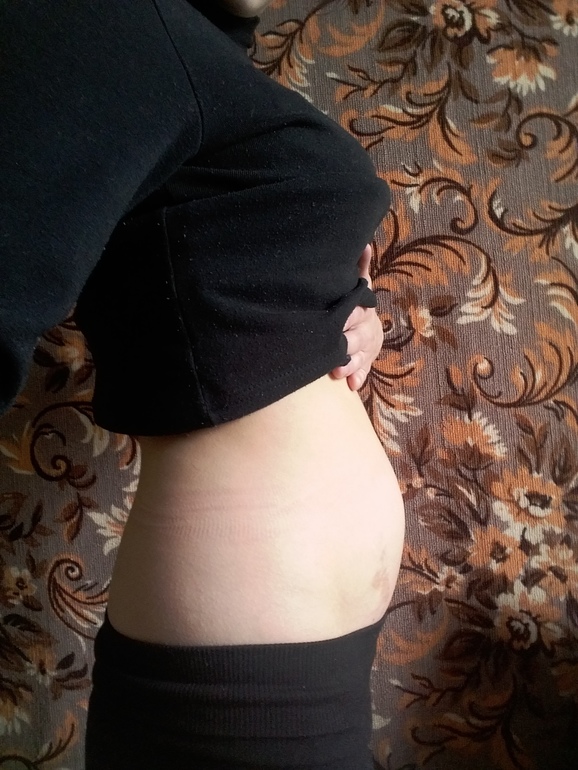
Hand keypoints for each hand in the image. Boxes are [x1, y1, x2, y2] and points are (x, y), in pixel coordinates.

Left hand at [331, 244, 383, 390]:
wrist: (366, 324)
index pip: (356, 312)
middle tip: (336, 349)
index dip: (348, 318)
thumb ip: (360, 267)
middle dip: (348, 344)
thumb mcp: (359, 285)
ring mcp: (367, 346)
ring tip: (338, 372)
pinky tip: (352, 384)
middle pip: (359, 337)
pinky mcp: (365, 361)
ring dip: (351, 365)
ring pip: (361, 356)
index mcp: (363, 309)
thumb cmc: (354, 302)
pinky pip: (364, 370)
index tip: (339, 321)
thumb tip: (364, 243)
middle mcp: (367, 328)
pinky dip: (358, 377)